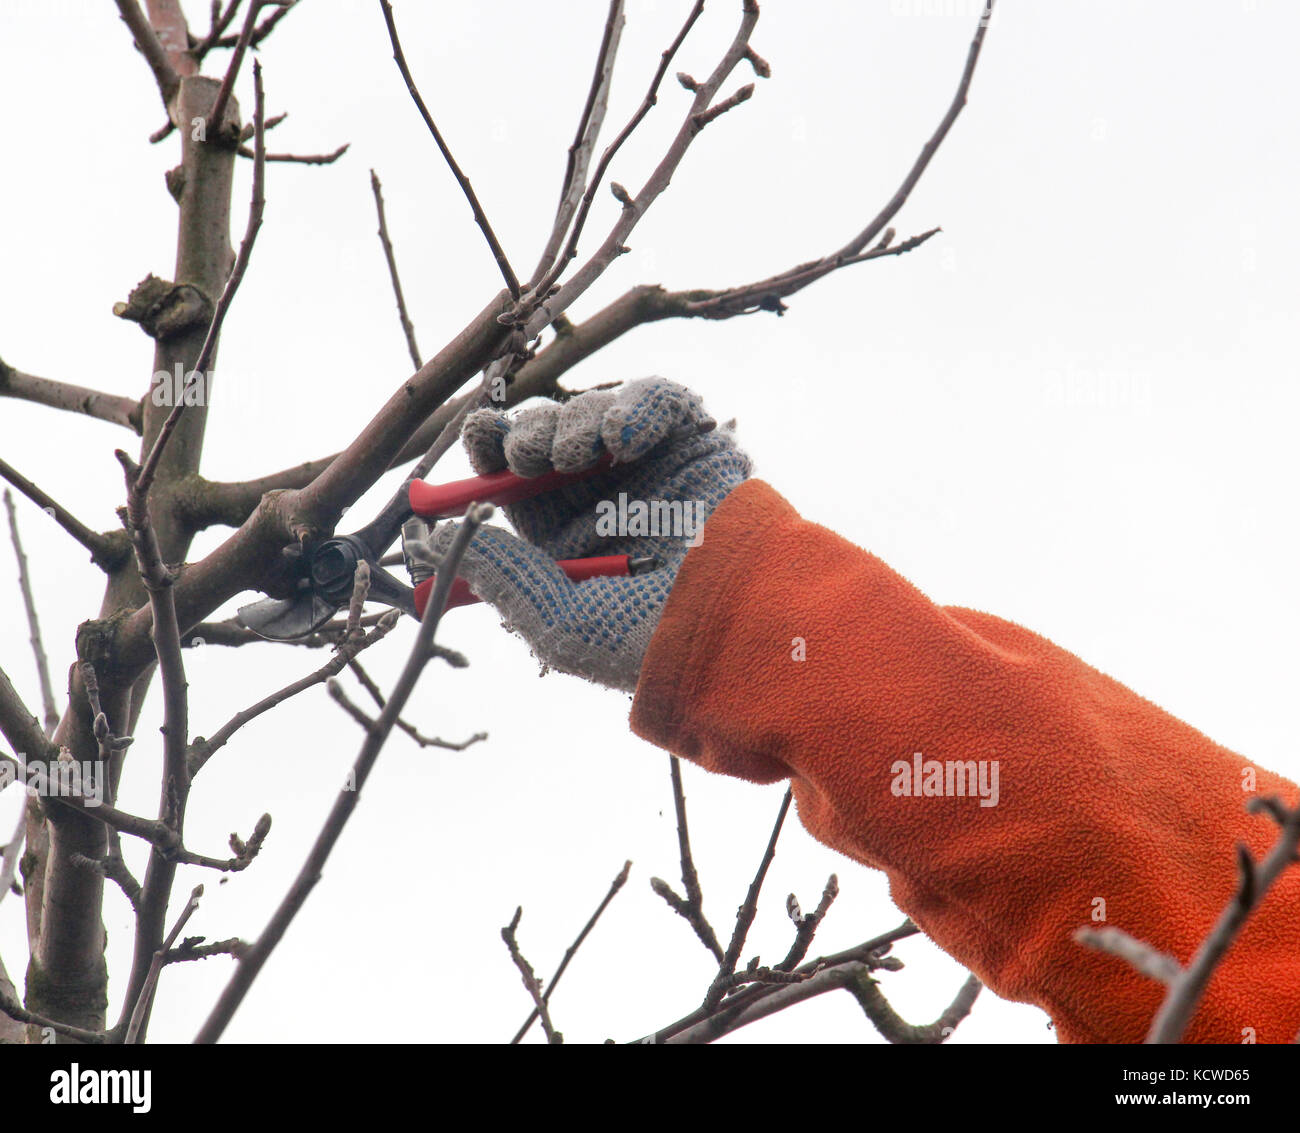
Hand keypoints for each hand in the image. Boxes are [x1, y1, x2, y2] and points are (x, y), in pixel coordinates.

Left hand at [424, 377, 750, 690]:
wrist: (740, 630)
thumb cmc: (651, 641)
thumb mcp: (558, 620)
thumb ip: (499, 576)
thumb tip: (430, 536)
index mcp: (568, 540)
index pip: (514, 483)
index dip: (489, 454)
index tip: (475, 441)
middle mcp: (606, 500)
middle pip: (547, 439)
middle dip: (525, 434)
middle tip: (521, 450)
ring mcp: (651, 469)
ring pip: (593, 412)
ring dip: (573, 422)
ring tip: (578, 453)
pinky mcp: (694, 444)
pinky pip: (657, 400)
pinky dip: (634, 406)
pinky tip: (624, 438)